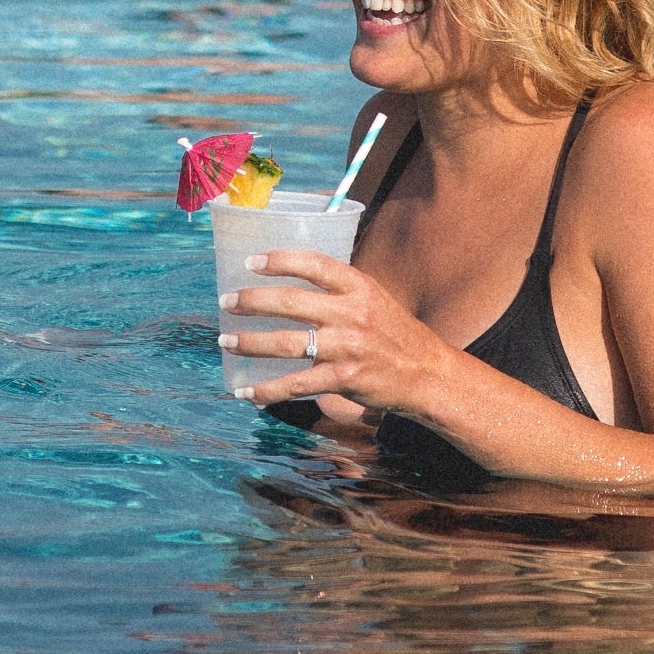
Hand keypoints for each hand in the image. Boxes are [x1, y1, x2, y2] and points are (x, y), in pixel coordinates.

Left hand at [221, 246, 438, 428]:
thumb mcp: (375, 299)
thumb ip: (339, 290)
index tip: (249, 262)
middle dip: (251, 301)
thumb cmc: (396, 335)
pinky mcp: (343, 379)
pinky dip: (267, 390)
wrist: (428, 375)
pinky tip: (248, 393)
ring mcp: (346, 347)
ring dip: (249, 343)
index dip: (278, 260)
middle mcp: (351, 313)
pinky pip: (296, 383)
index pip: (313, 263)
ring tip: (226, 341)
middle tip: (226, 301)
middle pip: (289, 302)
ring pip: (285, 343)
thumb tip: (294, 281)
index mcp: (359, 286)